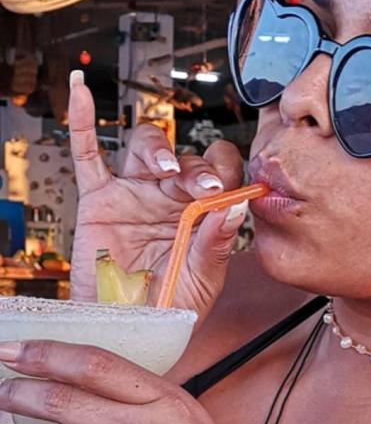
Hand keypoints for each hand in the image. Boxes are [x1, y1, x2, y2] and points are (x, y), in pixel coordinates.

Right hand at [68, 74, 248, 321]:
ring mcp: (135, 193)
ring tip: (168, 170)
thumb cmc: (169, 309)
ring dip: (161, 151)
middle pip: (188, 158)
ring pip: (149, 148)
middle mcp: (170, 197)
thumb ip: (217, 245)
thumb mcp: (203, 281)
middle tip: (204, 188)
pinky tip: (82, 92)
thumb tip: (235, 207)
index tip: (232, 187)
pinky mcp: (99, 199)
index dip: (229, 172)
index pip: (221, 174)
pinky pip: (88, 154)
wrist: (130, 331)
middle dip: (198, 168)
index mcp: (202, 213)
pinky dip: (84, 121)